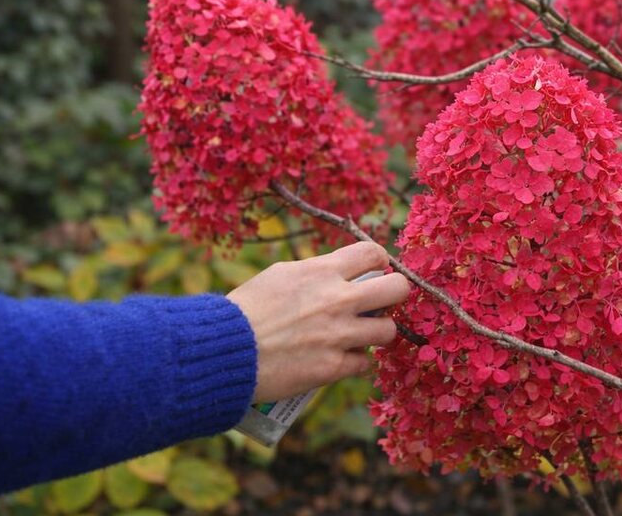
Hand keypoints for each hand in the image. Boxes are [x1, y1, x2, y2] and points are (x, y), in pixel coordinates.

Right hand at [226, 241, 409, 401]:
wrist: (224, 351)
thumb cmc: (246, 310)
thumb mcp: (280, 275)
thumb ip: (315, 273)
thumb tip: (339, 274)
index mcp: (322, 271)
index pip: (373, 253)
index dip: (379, 262)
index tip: (375, 271)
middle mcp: (337, 300)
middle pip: (397, 289)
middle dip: (393, 294)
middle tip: (379, 303)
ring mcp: (338, 335)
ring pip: (388, 331)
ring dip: (376, 332)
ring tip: (360, 334)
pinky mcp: (333, 368)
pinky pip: (363, 363)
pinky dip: (353, 361)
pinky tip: (338, 358)